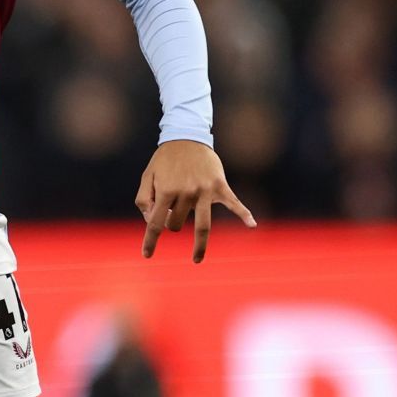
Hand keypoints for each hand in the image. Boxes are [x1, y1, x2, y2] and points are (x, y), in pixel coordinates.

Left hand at [134, 140, 256, 262]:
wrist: (187, 136)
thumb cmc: (164, 160)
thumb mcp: (147, 176)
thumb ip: (144, 200)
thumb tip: (151, 222)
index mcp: (166, 191)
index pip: (156, 223)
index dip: (150, 241)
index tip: (147, 255)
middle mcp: (186, 193)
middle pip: (178, 224)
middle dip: (172, 223)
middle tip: (171, 212)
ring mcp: (205, 191)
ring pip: (203, 225)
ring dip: (199, 244)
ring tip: (196, 259)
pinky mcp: (220, 186)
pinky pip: (234, 203)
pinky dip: (244, 214)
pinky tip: (252, 225)